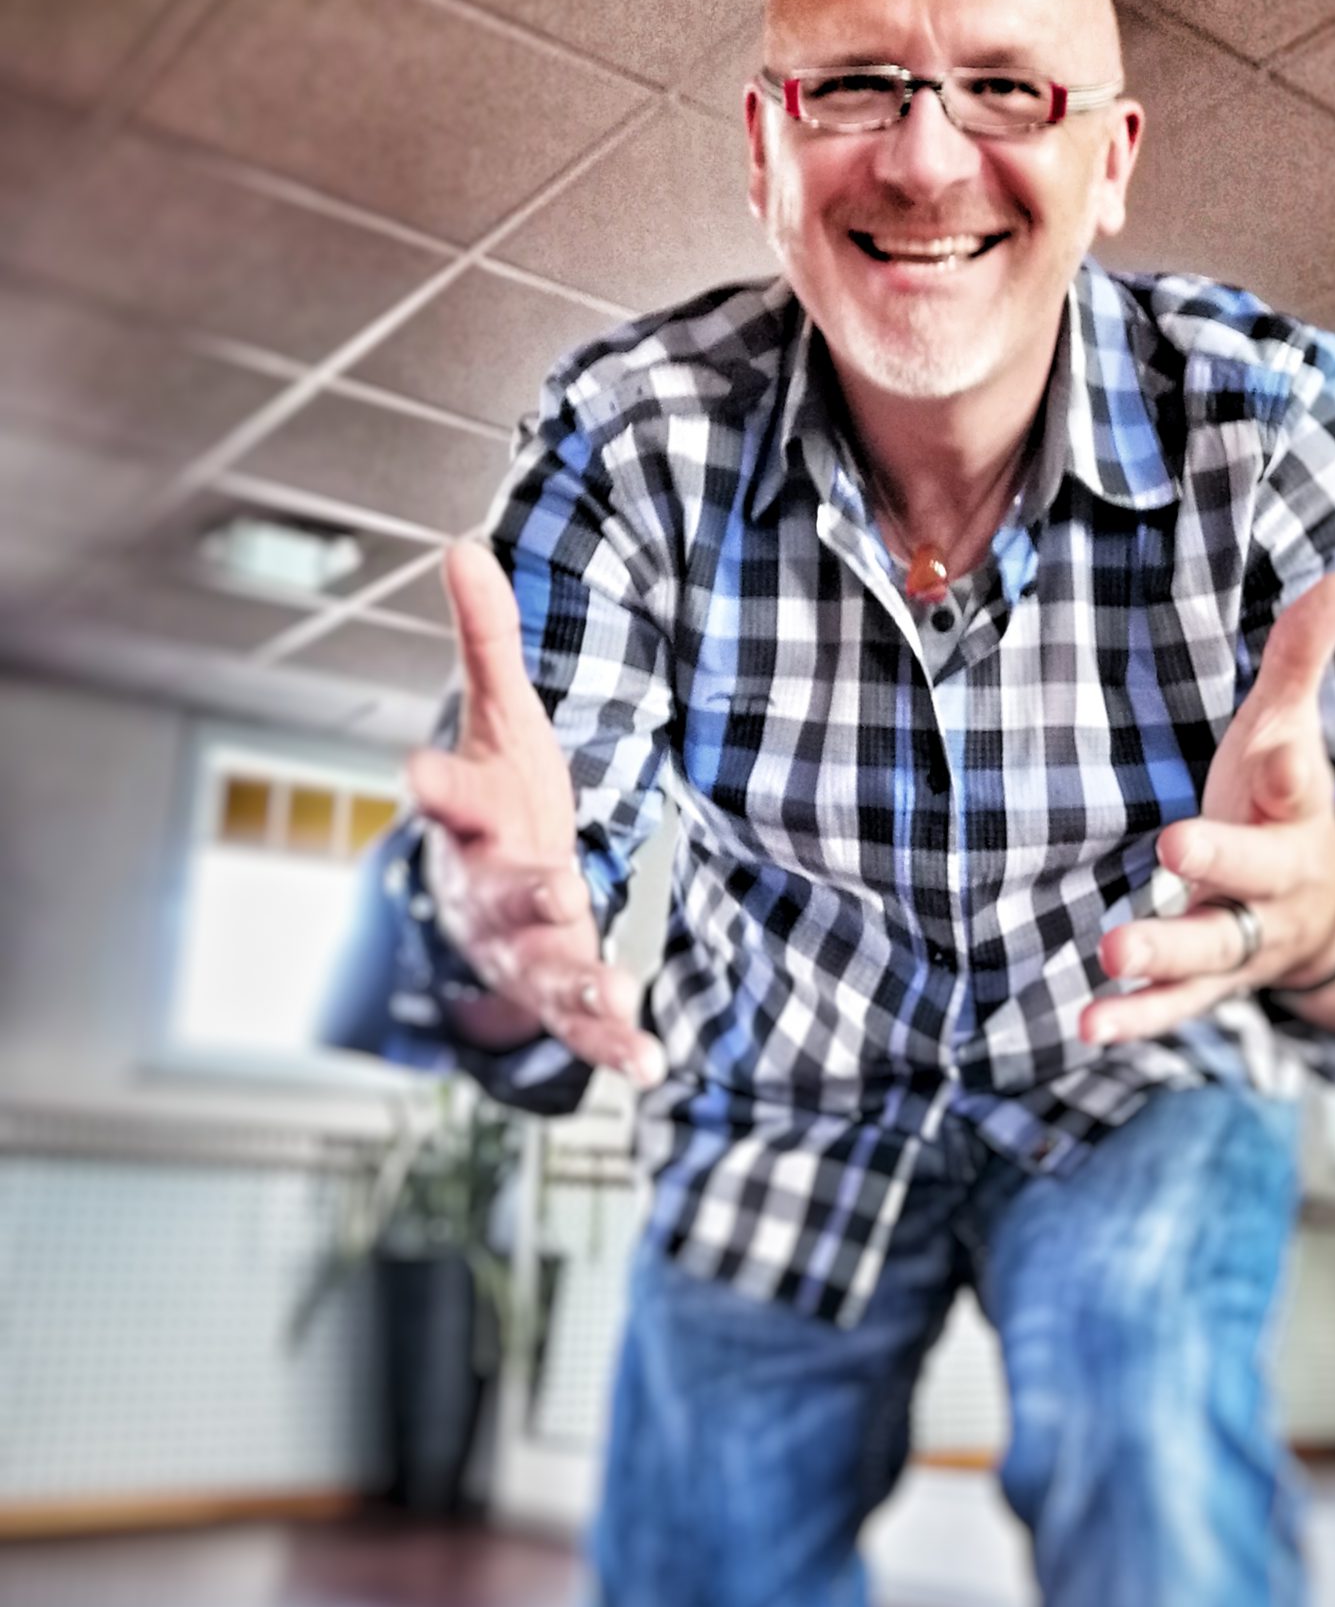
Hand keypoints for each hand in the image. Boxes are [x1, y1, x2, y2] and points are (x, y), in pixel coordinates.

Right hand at [408, 542, 663, 1084]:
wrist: (487, 896)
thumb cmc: (499, 796)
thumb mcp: (499, 716)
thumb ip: (485, 640)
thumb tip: (464, 543)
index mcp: (473, 817)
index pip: (448, 795)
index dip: (432, 785)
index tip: (413, 773)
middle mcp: (490, 888)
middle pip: (501, 892)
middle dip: (523, 892)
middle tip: (553, 888)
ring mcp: (522, 947)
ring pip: (543, 967)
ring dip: (578, 981)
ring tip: (617, 993)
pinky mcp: (557, 991)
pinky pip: (580, 1025)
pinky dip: (610, 1044)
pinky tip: (649, 1063)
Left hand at [1083, 574, 1334, 1046]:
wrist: (1327, 913)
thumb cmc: (1283, 803)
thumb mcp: (1291, 729)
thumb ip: (1301, 661)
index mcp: (1299, 808)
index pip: (1300, 781)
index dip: (1289, 766)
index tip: (1277, 751)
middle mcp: (1279, 878)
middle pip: (1256, 871)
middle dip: (1219, 859)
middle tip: (1174, 845)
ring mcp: (1247, 936)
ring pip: (1214, 948)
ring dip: (1165, 950)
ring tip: (1114, 949)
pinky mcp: (1212, 982)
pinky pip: (1178, 1005)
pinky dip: (1137, 1017)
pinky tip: (1088, 1024)